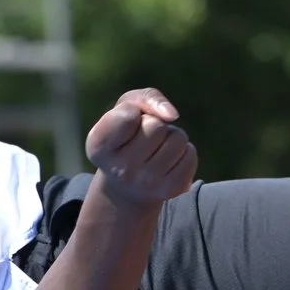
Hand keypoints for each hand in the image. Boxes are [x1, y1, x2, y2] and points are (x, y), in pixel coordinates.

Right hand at [84, 88, 197, 207]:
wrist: (128, 185)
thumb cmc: (126, 136)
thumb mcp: (125, 109)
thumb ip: (145, 98)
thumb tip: (172, 115)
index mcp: (99, 147)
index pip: (127, 116)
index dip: (133, 112)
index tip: (126, 123)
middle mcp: (120, 170)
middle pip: (156, 126)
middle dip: (154, 124)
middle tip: (142, 139)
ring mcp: (146, 184)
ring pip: (178, 138)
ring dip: (171, 137)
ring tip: (156, 150)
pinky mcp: (170, 190)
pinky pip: (190, 155)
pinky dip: (183, 152)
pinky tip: (167, 163)